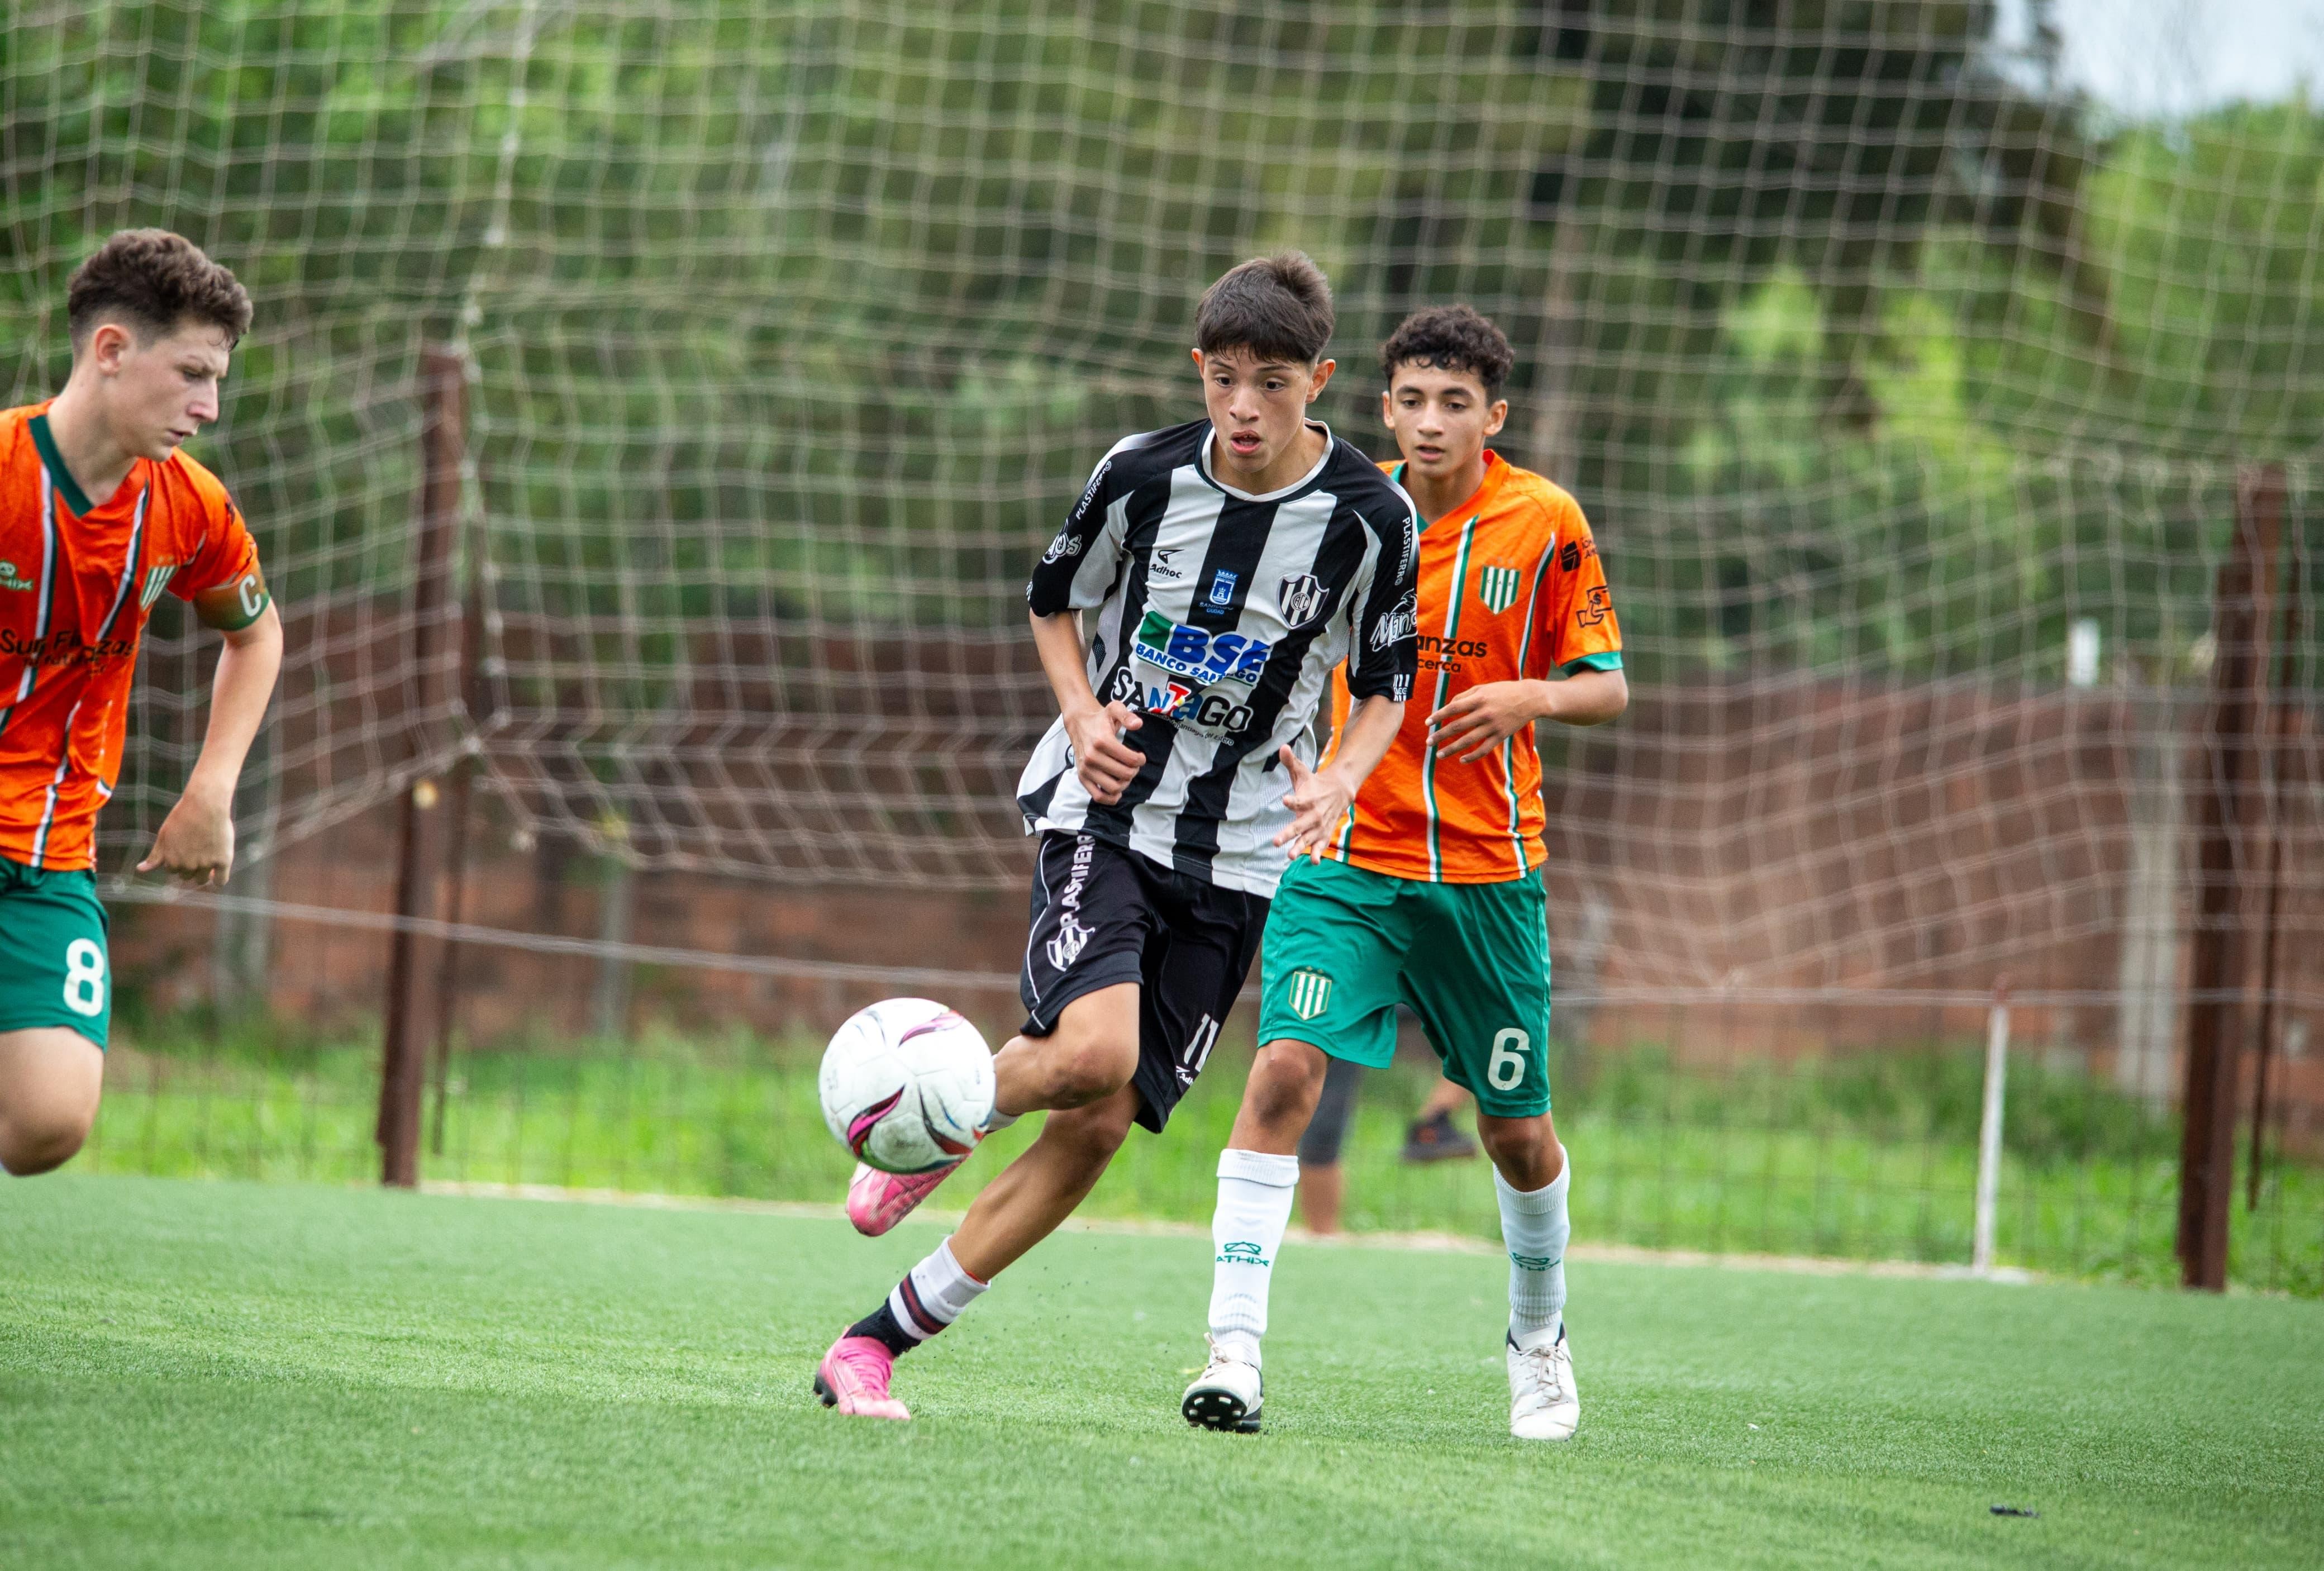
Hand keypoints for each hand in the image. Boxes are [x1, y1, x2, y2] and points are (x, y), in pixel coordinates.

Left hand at [139, 784, 235, 885]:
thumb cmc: (183, 817)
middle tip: (195, 849)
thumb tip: (140, 870)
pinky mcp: (223, 861)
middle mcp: (188, 866)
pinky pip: (221, 881)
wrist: (206, 804)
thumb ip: (155, 856)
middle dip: (189, 867)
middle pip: (187, 876)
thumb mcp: (164, 836)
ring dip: (202, 874)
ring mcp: (206, 864)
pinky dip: (218, 880)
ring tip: (206, 858)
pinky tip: (216, 872)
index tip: (184, 847)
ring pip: (202, 880)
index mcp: (172, 861)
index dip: (177, 860)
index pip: (172, 871)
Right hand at [1067, 701, 1144, 804]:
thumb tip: (1138, 724)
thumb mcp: (1115, 709)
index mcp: (1102, 741)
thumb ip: (1127, 715)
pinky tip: (1118, 791)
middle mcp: (1092, 757)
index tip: (1140, 756)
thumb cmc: (1100, 719)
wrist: (1079, 724)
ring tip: (1125, 774)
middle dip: (1134, 770)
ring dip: (1125, 783)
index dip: (1140, 760)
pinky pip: (1098, 796)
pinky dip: (1111, 798)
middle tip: (1133, 765)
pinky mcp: (1082, 777)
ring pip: (1114, 787)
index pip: (1130, 760)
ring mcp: (1086, 769)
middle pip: (1124, 774)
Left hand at [1272, 745, 1354, 861]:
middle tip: (1276, 842)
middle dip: (1289, 833)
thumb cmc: (1315, 783)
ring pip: (1308, 838)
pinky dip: (1318, 853)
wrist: (1341, 790)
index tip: (1285, 800)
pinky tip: (1314, 862)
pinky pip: (1320, 845)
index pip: (1299, 800)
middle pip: (1300, 825)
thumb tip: (1282, 746)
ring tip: (1290, 856)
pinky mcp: (1324, 833)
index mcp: (1308, 798)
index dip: (1292, 801)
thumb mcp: (1302, 772)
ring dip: (1300, 848)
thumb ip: (1291, 762)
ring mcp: (1319, 826)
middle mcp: (1314, 814)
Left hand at [1428, 681, 1549, 762]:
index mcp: (1478, 699)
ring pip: (1468, 741)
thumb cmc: (1503, 691)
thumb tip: (1449, 707)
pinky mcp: (1501, 736)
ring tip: (1439, 755)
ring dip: (1451, 749)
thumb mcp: (1483, 688)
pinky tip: (1461, 760)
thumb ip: (1464, 696)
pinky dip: (1472, 756)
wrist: (1529, 699)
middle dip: (1440, 735)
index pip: (1453, 708)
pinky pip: (1484, 749)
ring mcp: (1493, 726)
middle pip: (1457, 726)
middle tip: (1428, 742)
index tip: (1427, 723)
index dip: (1438, 716)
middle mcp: (1484, 713)